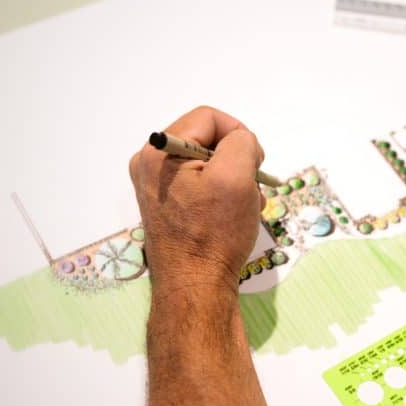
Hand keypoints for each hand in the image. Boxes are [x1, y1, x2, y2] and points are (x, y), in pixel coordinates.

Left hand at [129, 106, 264, 299]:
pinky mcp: (168, 207)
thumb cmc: (214, 233)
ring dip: (234, 180)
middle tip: (251, 187)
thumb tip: (241, 144)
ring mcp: (157, 188)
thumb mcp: (236, 177)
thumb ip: (241, 143)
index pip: (208, 118)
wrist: (196, 288)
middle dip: (237, 160)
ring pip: (208, 164)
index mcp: (158, 152)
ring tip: (246, 205)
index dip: (239, 134)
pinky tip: (235, 216)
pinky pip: (202, 185)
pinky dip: (223, 195)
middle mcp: (150, 165)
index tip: (255, 162)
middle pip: (207, 140)